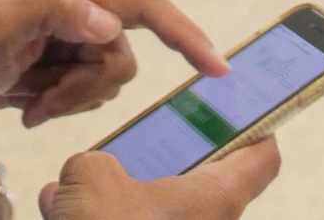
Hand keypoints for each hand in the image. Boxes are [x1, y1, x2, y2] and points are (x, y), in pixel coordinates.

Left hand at [0, 0, 229, 126]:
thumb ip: (53, 12)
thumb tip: (108, 23)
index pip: (147, 7)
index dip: (186, 34)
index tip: (216, 68)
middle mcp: (81, 5)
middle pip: (126, 56)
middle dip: (88, 88)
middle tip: (45, 101)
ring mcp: (74, 35)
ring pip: (111, 78)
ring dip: (73, 101)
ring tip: (32, 102)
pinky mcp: (65, 61)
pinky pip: (91, 92)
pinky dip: (64, 107)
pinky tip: (31, 105)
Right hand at [38, 140, 282, 219]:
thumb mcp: (92, 178)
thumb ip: (94, 164)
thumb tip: (87, 171)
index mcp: (215, 198)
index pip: (263, 160)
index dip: (257, 131)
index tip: (242, 113)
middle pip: (206, 186)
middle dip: (171, 161)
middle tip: (149, 139)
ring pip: (160, 213)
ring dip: (127, 194)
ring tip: (88, 177)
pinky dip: (104, 219)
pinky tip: (60, 207)